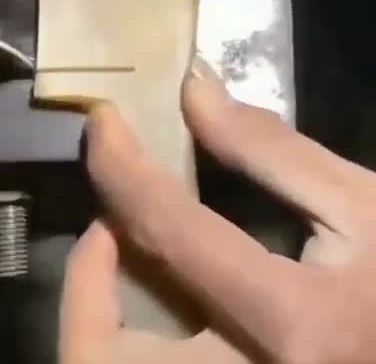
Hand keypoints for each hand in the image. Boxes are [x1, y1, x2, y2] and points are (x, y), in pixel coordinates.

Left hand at [61, 55, 375, 362]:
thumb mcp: (361, 204)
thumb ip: (271, 151)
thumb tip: (195, 95)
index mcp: (293, 327)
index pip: (170, 232)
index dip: (121, 168)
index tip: (103, 126)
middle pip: (108, 349)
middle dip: (86, 271)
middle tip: (106, 214)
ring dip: (92, 310)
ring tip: (114, 249)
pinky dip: (122, 335)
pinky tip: (149, 289)